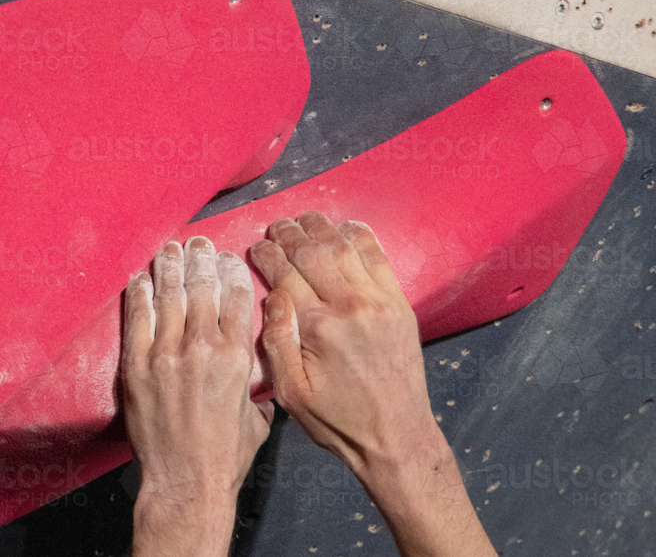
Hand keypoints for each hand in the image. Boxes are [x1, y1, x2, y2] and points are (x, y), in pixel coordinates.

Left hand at [122, 237, 273, 556]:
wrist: (186, 482)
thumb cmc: (226, 456)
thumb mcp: (259, 417)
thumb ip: (258, 388)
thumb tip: (260, 377)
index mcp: (237, 356)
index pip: (237, 297)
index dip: (232, 270)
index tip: (227, 256)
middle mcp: (203, 347)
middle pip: (202, 286)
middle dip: (200, 258)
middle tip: (197, 241)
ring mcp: (167, 354)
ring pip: (169, 295)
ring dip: (169, 266)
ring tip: (170, 248)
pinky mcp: (138, 365)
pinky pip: (138, 319)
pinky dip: (139, 294)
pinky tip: (141, 278)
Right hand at [250, 212, 435, 471]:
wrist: (396, 435)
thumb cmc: (338, 419)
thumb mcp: (291, 393)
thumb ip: (276, 341)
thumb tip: (271, 297)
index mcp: (317, 327)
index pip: (285, 274)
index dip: (267, 255)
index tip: (257, 248)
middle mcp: (349, 306)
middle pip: (312, 252)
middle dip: (289, 234)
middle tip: (275, 227)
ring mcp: (378, 300)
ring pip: (343, 247)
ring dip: (320, 227)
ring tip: (302, 219)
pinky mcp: (399, 302)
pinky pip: (378, 256)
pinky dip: (360, 236)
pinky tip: (345, 227)